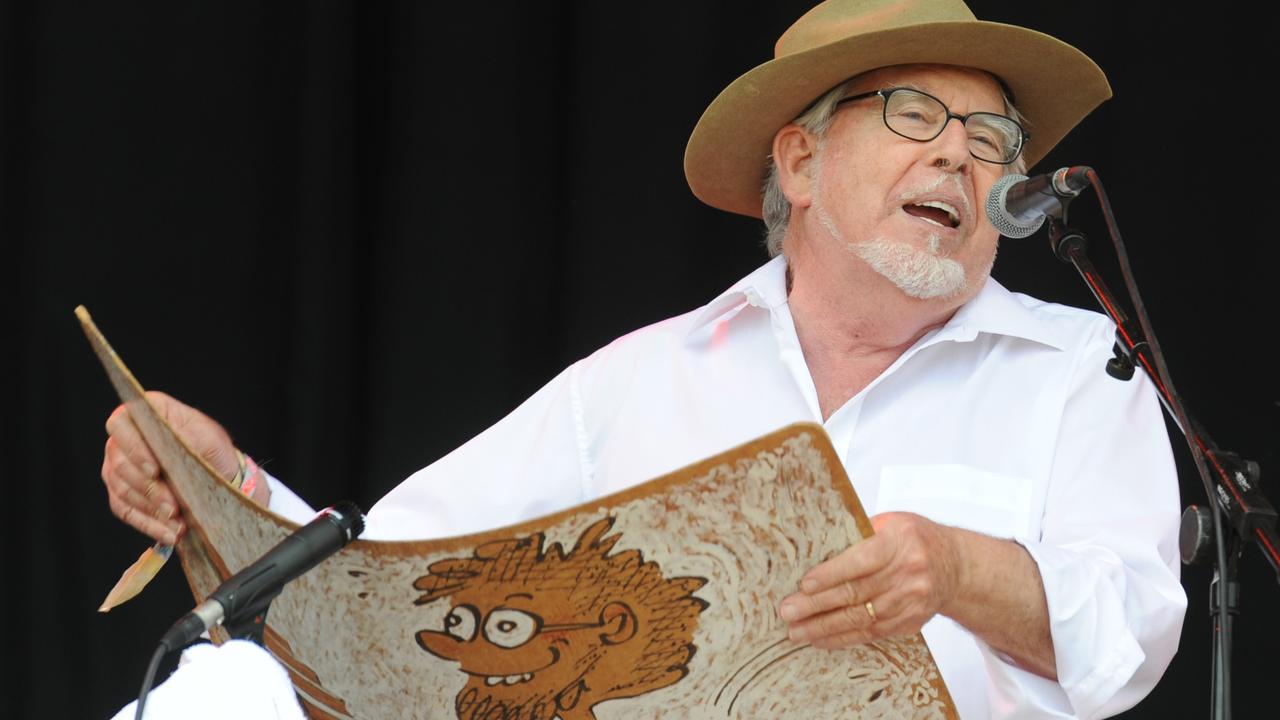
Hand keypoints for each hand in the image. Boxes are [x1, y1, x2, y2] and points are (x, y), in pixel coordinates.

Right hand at [101, 391, 240, 544]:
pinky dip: (148, 524)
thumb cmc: (211, 450)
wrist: (217, 475)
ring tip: (177, 523)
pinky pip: (126, 511)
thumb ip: (187, 435)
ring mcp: (118, 468)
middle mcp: (124, 440)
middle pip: (121, 464)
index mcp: (143, 415)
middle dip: (149, 489)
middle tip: (173, 506)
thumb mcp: (209, 437)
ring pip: (123, 490)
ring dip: (151, 510)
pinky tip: (169, 533)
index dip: (133, 447)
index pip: (121, 424)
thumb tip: (169, 440)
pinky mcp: (122, 494)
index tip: (154, 470)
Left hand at [778, 512, 962, 647]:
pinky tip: (821, 639)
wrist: (957, 566)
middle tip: (788, 611)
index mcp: (900, 541)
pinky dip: (844, 638)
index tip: (805, 585)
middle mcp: (908, 573)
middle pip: (856, 593)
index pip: (862, 561)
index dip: (832, 574)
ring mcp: (911, 601)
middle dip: (818, 605)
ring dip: (825, 627)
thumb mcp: (892, 523)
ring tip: (796, 632)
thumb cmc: (915, 539)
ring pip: (861, 618)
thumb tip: (814, 547)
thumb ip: (859, 534)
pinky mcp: (910, 622)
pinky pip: (872, 633)